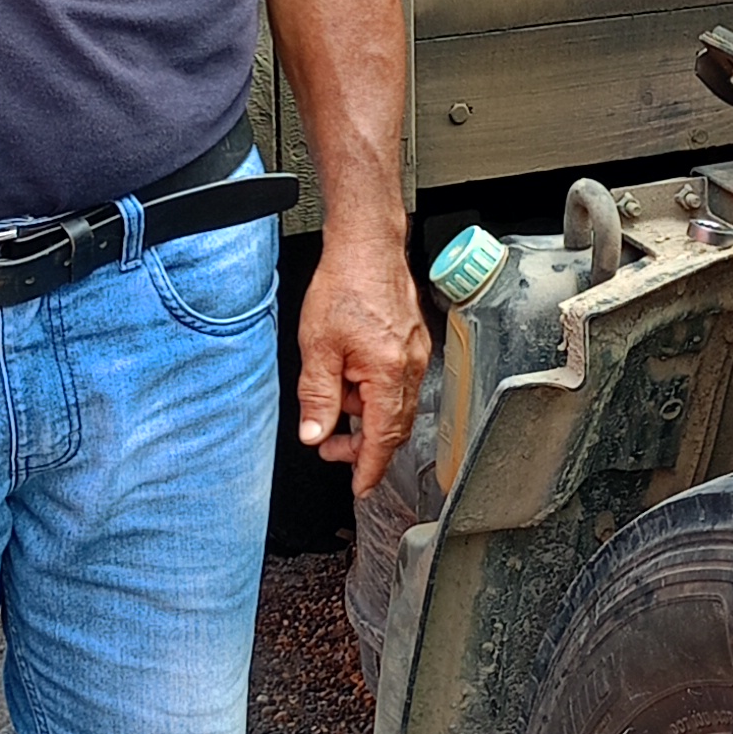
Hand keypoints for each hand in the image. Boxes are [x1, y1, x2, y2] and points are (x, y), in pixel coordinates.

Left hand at [295, 224, 431, 488]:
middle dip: (365, 447)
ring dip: (367, 417)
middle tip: (332, 449)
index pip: (382, 438)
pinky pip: (399, 384)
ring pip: (396, 407)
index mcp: (389, 373)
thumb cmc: (345, 285)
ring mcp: (417, 356)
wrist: (367, 245)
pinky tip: (352, 379)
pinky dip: (376, 394)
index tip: (360, 488)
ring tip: (335, 399)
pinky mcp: (414, 344)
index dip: (369, 468)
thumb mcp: (318, 347)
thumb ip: (318, 397)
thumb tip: (315, 434)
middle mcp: (411, 368)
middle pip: (394, 428)